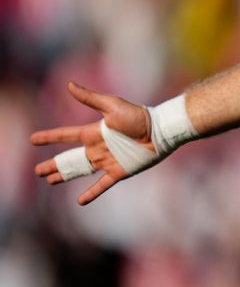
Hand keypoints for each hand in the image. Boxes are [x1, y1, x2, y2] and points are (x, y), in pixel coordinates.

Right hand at [31, 81, 153, 203]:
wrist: (160, 131)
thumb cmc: (138, 116)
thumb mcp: (112, 105)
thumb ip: (90, 98)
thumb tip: (69, 85)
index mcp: (93, 132)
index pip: (66, 135)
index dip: (49, 137)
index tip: (34, 140)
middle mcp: (98, 148)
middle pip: (70, 158)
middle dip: (53, 165)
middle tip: (37, 171)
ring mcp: (107, 161)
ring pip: (80, 171)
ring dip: (65, 176)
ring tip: (50, 180)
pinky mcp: (119, 171)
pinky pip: (102, 185)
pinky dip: (91, 193)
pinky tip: (80, 201)